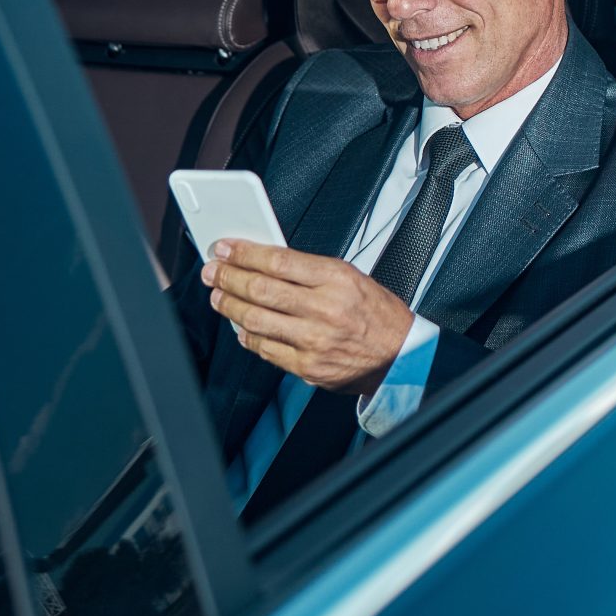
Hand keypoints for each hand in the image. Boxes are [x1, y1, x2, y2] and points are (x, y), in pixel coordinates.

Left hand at [202, 240, 414, 398]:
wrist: (402, 356)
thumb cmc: (378, 316)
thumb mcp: (351, 277)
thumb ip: (309, 270)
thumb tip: (266, 262)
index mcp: (337, 279)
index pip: (278, 261)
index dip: (244, 253)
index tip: (226, 249)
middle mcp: (325, 309)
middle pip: (260, 289)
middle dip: (228, 278)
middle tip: (213, 272)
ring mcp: (314, 341)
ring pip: (255, 320)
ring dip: (229, 306)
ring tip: (220, 297)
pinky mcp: (308, 367)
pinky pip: (265, 349)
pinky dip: (248, 336)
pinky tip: (242, 327)